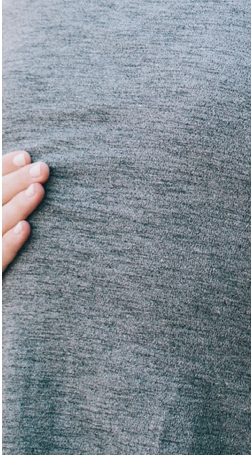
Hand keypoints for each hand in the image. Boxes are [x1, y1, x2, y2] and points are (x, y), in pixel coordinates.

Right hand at [3, 151, 48, 270]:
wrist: (5, 299)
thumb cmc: (8, 240)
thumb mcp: (9, 215)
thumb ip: (11, 196)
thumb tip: (29, 162)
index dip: (3, 168)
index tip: (26, 156)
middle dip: (15, 181)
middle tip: (42, 168)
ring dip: (16, 207)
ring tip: (37, 190)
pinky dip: (9, 243)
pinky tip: (25, 228)